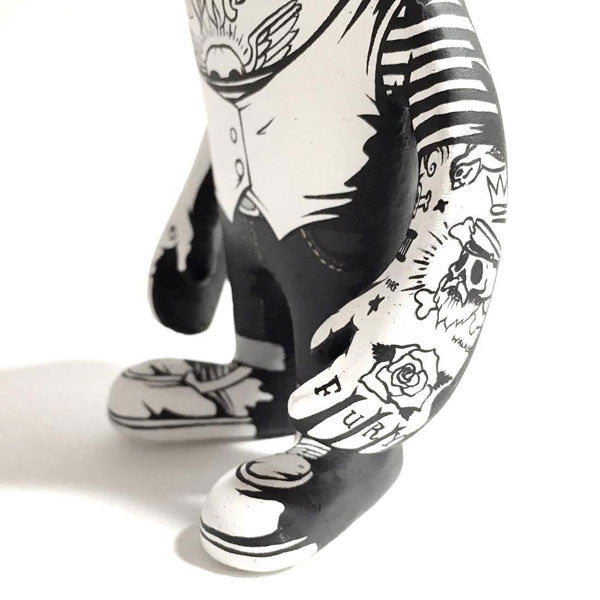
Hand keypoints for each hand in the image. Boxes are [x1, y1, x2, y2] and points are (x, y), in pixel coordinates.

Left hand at [289, 270, 450, 453]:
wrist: (445, 289)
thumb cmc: (395, 298)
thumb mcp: (353, 315)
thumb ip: (329, 339)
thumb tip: (318, 356)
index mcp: (362, 369)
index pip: (325, 400)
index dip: (307, 408)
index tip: (294, 408)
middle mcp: (388, 392)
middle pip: (346, 424)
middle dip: (323, 428)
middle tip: (307, 427)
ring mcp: (413, 400)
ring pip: (375, 434)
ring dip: (349, 437)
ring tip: (334, 436)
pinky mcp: (433, 399)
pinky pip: (403, 429)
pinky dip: (381, 436)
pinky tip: (370, 439)